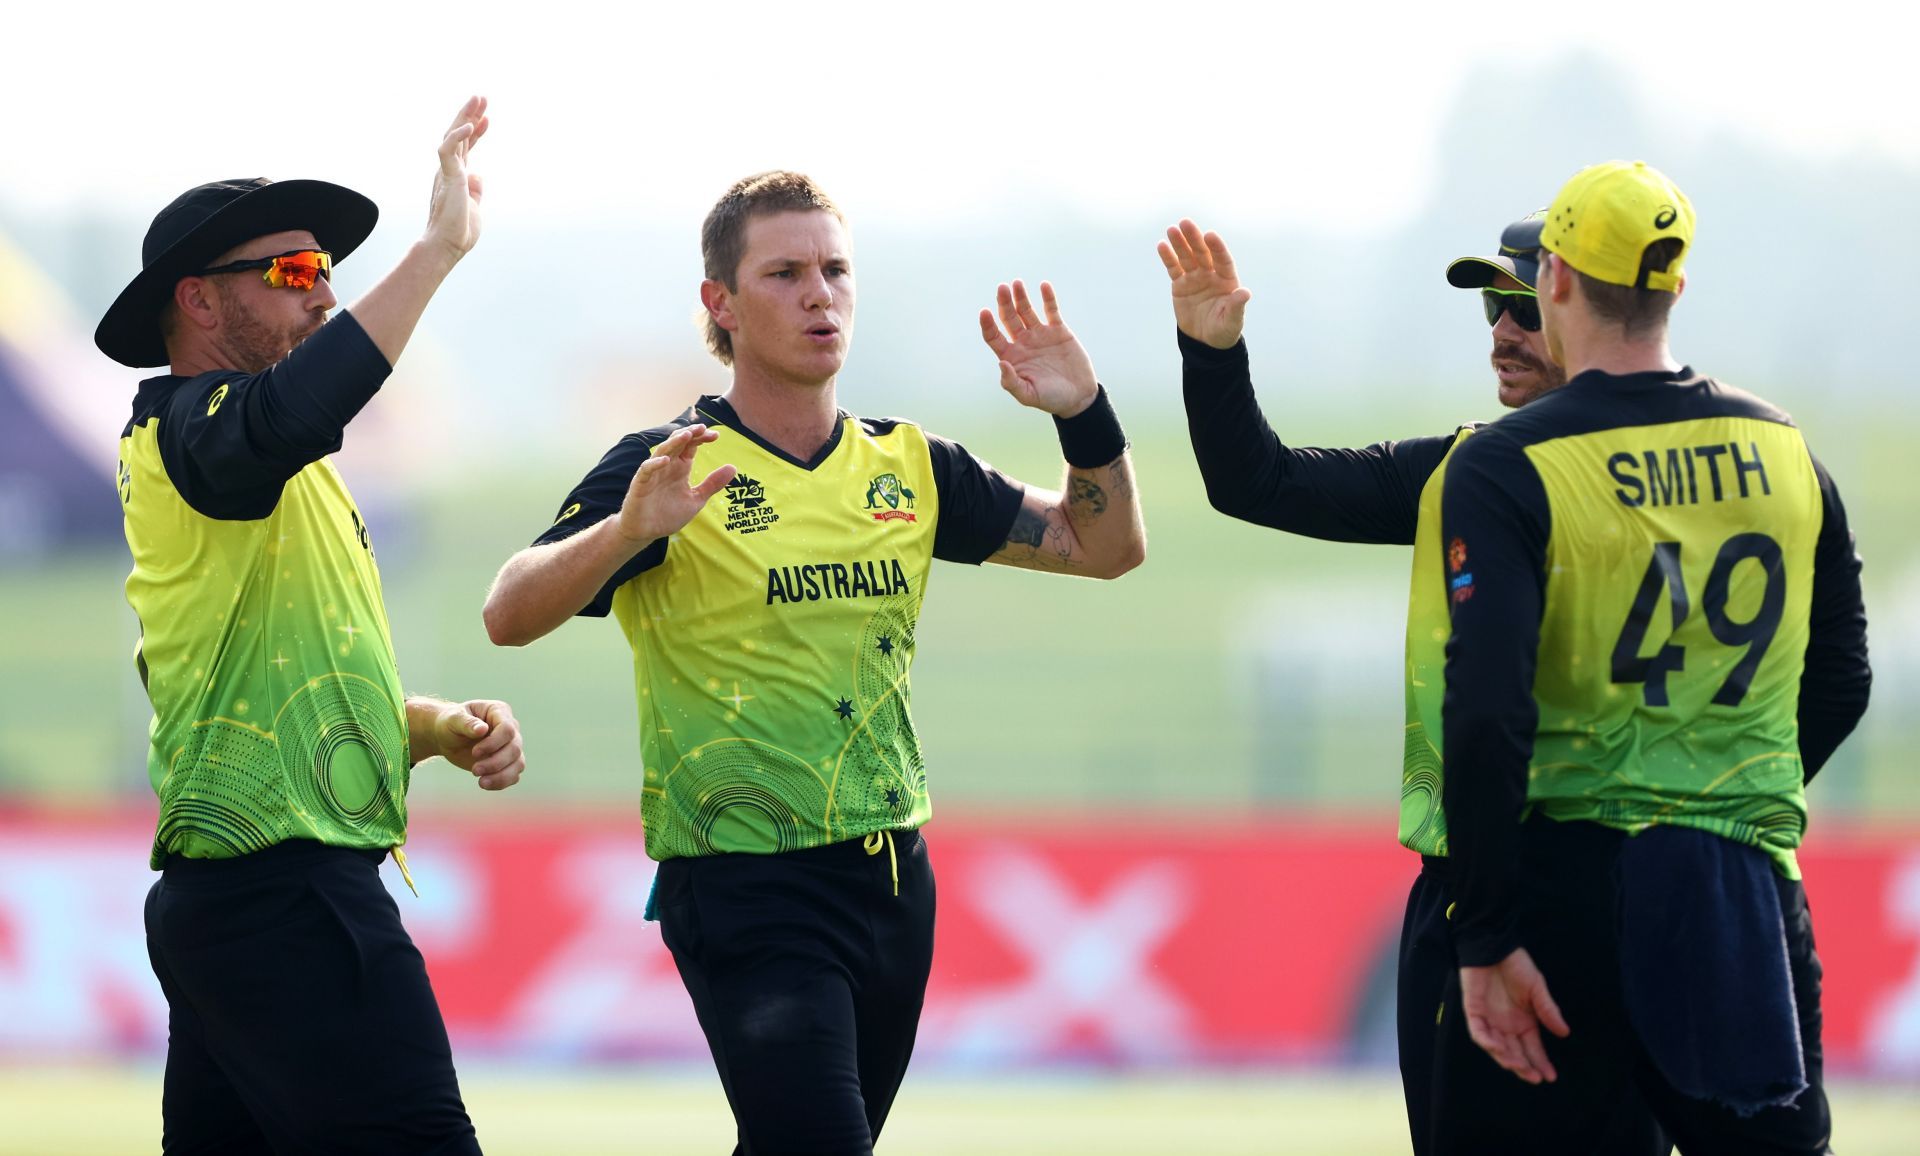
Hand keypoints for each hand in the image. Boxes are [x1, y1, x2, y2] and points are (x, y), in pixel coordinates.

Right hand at [425, 96, 488, 259]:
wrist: (445, 247)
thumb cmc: (458, 232)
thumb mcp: (472, 207)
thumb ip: (475, 191)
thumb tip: (479, 176)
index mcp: (455, 176)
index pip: (466, 148)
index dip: (476, 132)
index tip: (487, 118)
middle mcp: (448, 170)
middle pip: (458, 135)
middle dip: (470, 115)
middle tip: (481, 98)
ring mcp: (447, 172)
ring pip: (453, 136)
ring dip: (466, 116)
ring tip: (479, 100)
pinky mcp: (447, 177)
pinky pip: (449, 150)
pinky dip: (459, 136)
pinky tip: (472, 124)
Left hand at [427, 699, 524, 789]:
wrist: (448, 737)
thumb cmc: (450, 723)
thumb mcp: (453, 719)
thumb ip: (467, 723)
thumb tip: (482, 729)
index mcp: (499, 711)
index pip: (507, 729)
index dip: (494, 743)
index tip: (475, 752)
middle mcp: (511, 728)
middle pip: (514, 748)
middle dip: (495, 763)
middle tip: (474, 770)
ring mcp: (511, 746)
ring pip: (518, 763)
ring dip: (501, 776)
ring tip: (481, 783)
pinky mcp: (508, 762)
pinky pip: (513, 775)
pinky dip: (501, 782)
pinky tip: (484, 783)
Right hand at [617, 424, 736, 544]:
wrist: (646, 532)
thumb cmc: (668, 514)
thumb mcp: (696, 499)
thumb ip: (712, 484)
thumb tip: (733, 467)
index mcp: (680, 467)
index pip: (691, 446)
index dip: (701, 438)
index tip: (716, 435)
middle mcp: (667, 466)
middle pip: (677, 442)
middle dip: (689, 433)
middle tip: (703, 428)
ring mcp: (653, 473)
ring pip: (662, 451)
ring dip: (674, 442)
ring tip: (686, 435)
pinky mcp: (641, 484)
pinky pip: (647, 470)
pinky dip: (655, 464)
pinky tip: (666, 460)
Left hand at [979, 280, 1097, 416]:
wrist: (1078, 397)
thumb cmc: (1051, 399)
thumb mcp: (1029, 395)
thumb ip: (1011, 382)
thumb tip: (1001, 363)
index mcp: (1012, 357)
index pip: (994, 336)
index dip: (988, 324)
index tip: (984, 312)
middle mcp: (1023, 342)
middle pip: (1009, 318)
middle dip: (1004, 303)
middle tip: (1002, 288)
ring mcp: (1040, 334)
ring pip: (1027, 310)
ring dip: (1021, 297)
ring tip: (1017, 283)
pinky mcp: (1058, 330)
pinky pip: (1051, 310)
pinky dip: (1048, 298)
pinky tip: (1044, 285)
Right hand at [1158, 219, 1251, 349]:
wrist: (1205, 341)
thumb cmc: (1224, 330)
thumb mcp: (1232, 321)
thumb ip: (1236, 306)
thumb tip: (1245, 292)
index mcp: (1227, 280)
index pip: (1223, 259)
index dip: (1217, 247)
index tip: (1209, 235)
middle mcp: (1211, 274)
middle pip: (1202, 253)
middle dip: (1194, 238)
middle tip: (1185, 222)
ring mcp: (1195, 278)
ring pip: (1186, 257)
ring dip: (1179, 243)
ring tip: (1171, 229)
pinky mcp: (1180, 285)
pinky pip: (1174, 268)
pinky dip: (1168, 257)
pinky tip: (1161, 245)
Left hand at [1460, 948, 1570, 1084]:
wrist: (1494, 946)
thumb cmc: (1516, 966)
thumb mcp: (1537, 989)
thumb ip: (1548, 1011)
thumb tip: (1565, 1033)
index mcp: (1523, 1022)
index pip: (1532, 1048)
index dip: (1540, 1063)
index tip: (1551, 1076)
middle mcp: (1506, 1025)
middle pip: (1515, 1053)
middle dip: (1524, 1067)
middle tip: (1535, 1077)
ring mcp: (1489, 1020)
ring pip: (1496, 1048)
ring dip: (1507, 1058)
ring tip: (1519, 1066)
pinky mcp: (1474, 1011)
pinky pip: (1478, 1032)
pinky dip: (1487, 1041)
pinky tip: (1498, 1048)